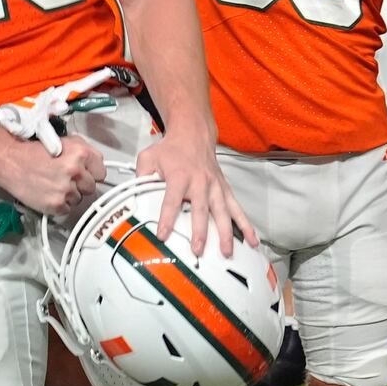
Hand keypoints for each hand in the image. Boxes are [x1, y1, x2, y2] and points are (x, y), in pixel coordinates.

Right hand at [4, 133, 104, 217]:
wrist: (10, 162)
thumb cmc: (32, 152)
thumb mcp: (63, 142)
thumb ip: (82, 152)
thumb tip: (95, 165)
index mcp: (80, 153)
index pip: (101, 171)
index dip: (92, 173)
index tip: (85, 174)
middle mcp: (75, 170)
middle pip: (91, 187)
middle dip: (80, 184)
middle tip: (65, 178)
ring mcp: (66, 189)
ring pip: (79, 199)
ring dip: (69, 195)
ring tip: (53, 184)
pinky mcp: (56, 204)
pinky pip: (67, 209)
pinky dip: (59, 204)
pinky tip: (49, 192)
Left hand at [136, 133, 257, 259]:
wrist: (193, 134)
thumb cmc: (171, 149)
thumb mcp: (148, 158)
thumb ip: (140, 177)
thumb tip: (133, 196)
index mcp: (180, 175)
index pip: (172, 199)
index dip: (167, 218)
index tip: (163, 234)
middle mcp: (200, 181)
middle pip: (201, 209)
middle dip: (200, 230)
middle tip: (197, 249)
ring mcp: (215, 186)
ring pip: (222, 211)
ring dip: (226, 232)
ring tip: (226, 251)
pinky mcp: (225, 190)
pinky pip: (237, 209)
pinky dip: (246, 225)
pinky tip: (252, 240)